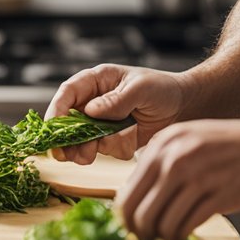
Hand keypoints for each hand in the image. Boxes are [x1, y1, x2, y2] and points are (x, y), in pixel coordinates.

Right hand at [46, 64, 184, 163]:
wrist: (186, 108)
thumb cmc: (163, 90)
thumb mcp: (141, 89)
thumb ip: (116, 100)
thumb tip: (90, 111)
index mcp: (97, 81)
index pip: (68, 93)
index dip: (57, 111)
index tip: (54, 130)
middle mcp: (94, 101)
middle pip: (67, 121)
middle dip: (66, 139)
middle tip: (69, 155)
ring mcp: (101, 121)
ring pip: (79, 139)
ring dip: (81, 150)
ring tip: (87, 158)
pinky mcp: (111, 138)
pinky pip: (101, 149)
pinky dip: (109, 152)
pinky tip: (126, 147)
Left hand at [116, 115, 239, 239]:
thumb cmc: (234, 147)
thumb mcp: (191, 140)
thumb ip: (163, 162)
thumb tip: (136, 199)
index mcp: (164, 144)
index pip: (127, 190)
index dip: (126, 216)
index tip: (132, 227)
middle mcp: (175, 158)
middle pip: (137, 210)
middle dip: (138, 232)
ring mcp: (197, 176)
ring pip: (160, 223)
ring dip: (161, 237)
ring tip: (168, 237)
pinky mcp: (218, 195)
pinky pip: (185, 226)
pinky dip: (180, 237)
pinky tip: (184, 234)